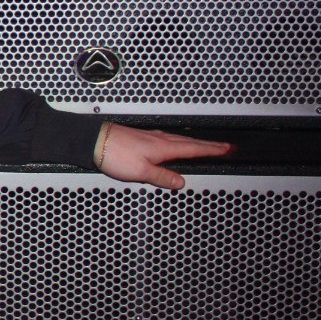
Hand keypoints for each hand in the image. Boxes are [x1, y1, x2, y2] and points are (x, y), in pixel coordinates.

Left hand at [94, 123, 232, 189]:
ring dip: (194, 143)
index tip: (227, 149)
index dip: (211, 150)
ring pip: (179, 140)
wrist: (93, 140)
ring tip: (205, 146)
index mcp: (164, 148)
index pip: (194, 149)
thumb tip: (180, 182)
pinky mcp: (141, 138)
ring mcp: (150, 137)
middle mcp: (160, 140)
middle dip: (208, 145)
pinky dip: (178, 142)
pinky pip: (167, 140)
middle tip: (224, 146)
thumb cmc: (114, 154)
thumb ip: (162, 177)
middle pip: (190, 142)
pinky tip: (174, 145)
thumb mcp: (141, 172)